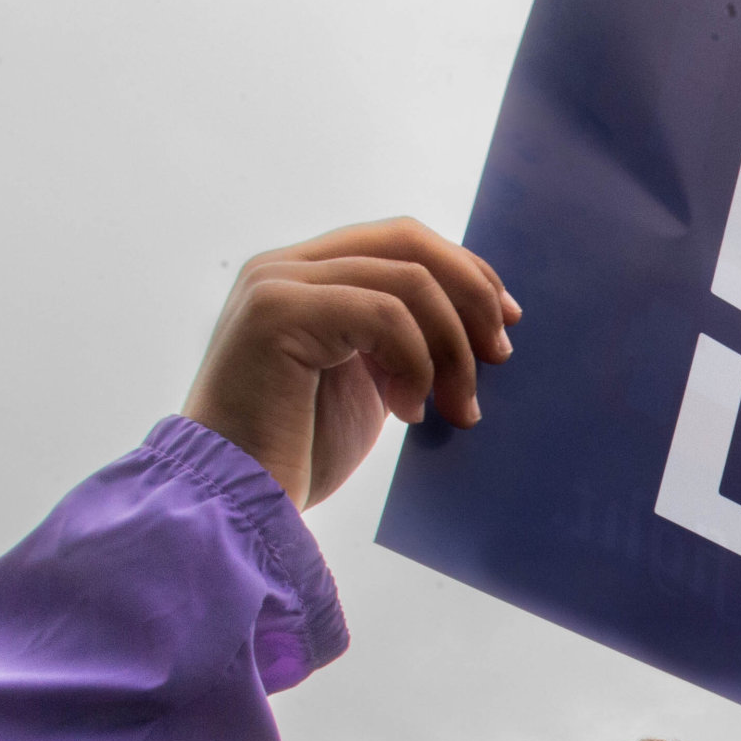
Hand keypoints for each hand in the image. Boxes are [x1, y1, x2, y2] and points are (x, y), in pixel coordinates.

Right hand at [183, 218, 519, 511]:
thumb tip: (479, 326)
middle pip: (407, 240)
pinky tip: (406, 412)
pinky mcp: (278, 311)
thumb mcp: (366, 384)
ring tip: (453, 409)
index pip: (399, 242)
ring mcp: (277, 283)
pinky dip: (415, 363)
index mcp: (304, 277)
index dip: (464, 272)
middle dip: (471, 294)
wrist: (236, 500)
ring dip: (450, 349)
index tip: (505, 322)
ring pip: (408, 280)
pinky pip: (385, 312)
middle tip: (499, 355)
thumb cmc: (296, 455)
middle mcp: (284, 267)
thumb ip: (398, 342)